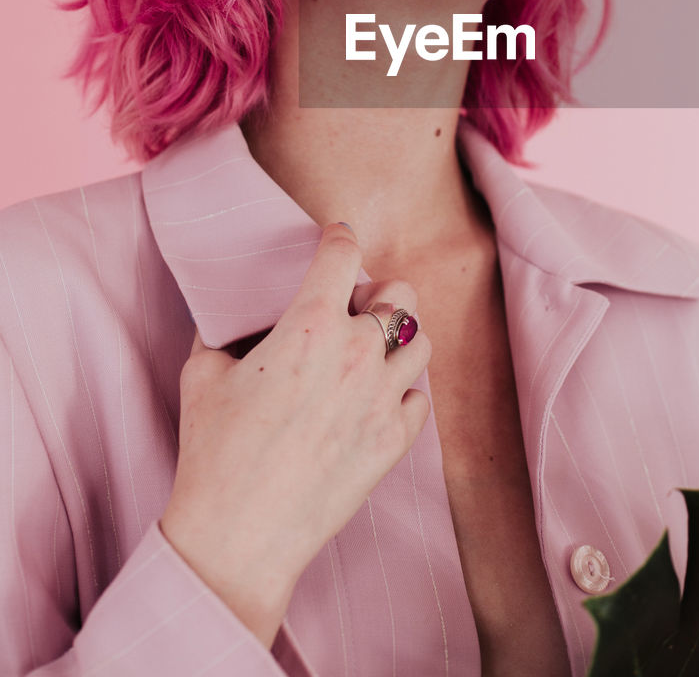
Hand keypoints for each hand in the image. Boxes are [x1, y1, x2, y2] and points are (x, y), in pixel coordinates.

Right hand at [159, 221, 430, 647]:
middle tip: (352, 310)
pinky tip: (374, 400)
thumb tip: (231, 314)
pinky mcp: (395, 442)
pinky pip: (420, 398)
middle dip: (377, 294)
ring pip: (420, 342)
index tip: (337, 237)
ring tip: (369, 353)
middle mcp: (356, 355)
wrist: (238, 535)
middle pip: (400, 293)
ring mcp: (382, 399)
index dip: (340, 237)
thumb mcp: (203, 374)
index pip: (343, 254)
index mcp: (308, 327)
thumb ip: (225, 331)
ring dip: (397, 340)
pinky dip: (402, 392)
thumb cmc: (213, 454)